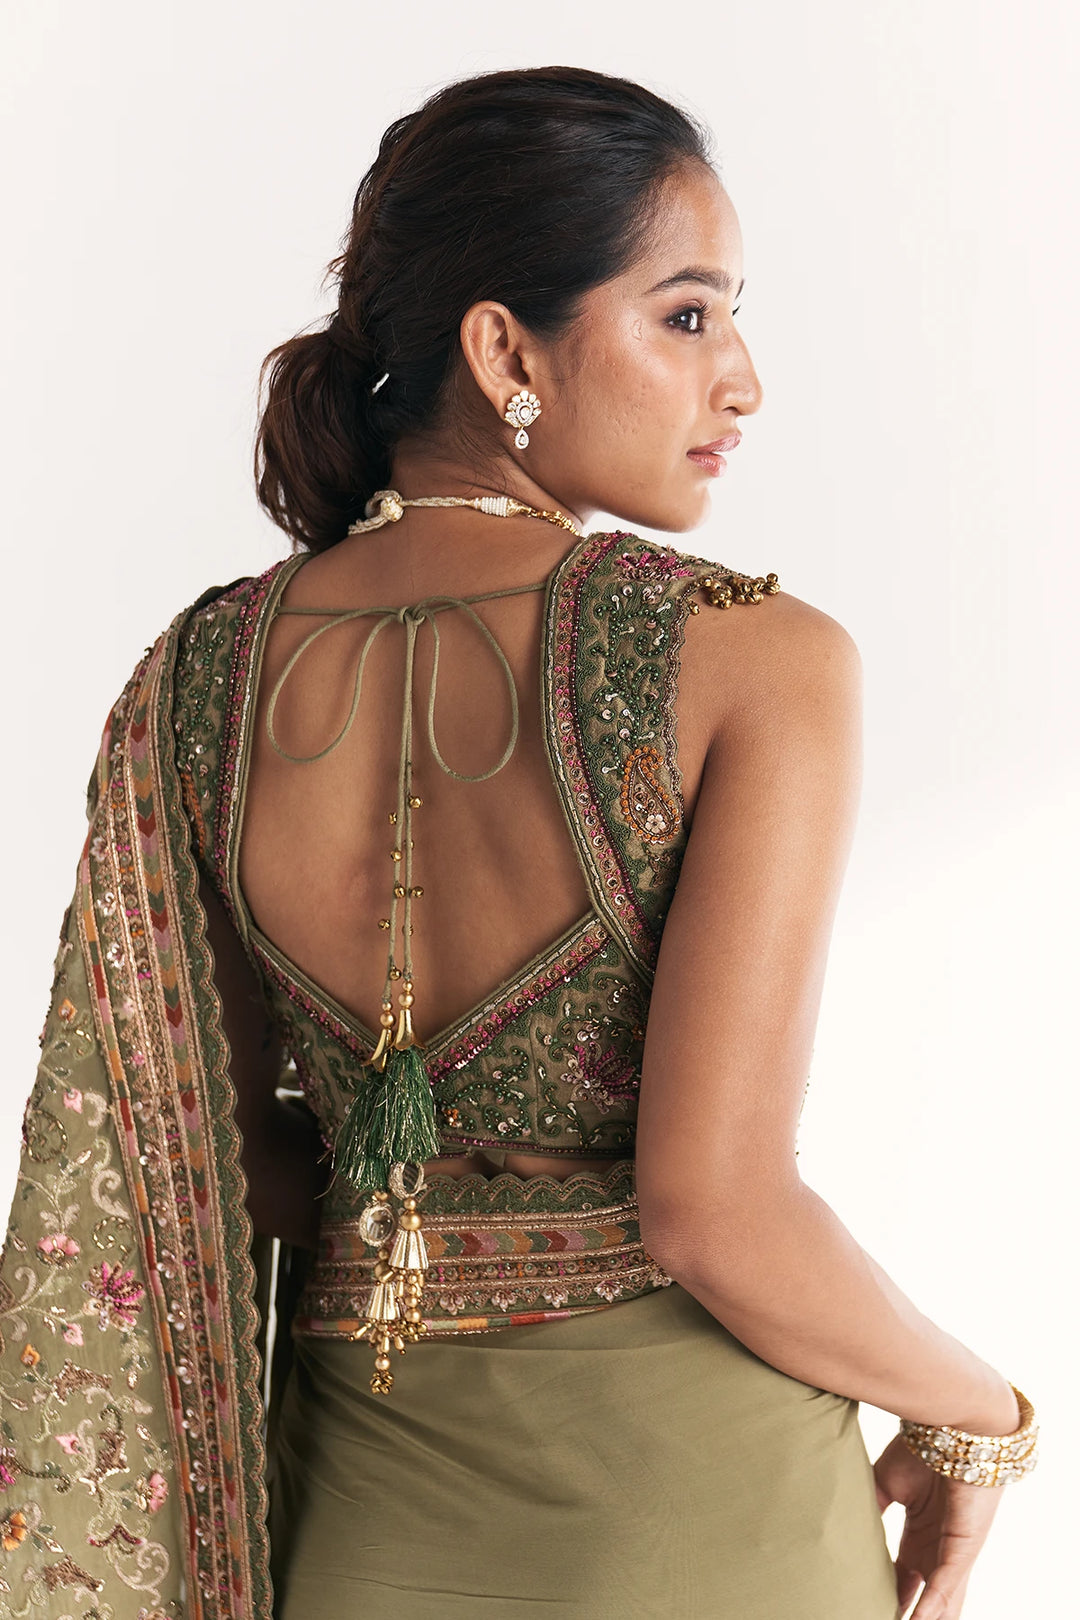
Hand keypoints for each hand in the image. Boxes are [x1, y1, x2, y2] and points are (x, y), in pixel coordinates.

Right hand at [873, 1433, 1006, 1618]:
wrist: (952, 1426)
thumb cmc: (924, 1448)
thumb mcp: (885, 1483)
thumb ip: (871, 1507)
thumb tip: (844, 1524)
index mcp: (921, 1535)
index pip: (903, 1579)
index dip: (888, 1596)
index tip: (866, 1606)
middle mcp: (938, 1550)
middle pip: (923, 1598)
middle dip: (905, 1613)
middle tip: (880, 1619)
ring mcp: (953, 1553)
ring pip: (940, 1603)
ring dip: (923, 1619)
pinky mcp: (963, 1549)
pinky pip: (946, 1587)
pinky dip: (932, 1608)